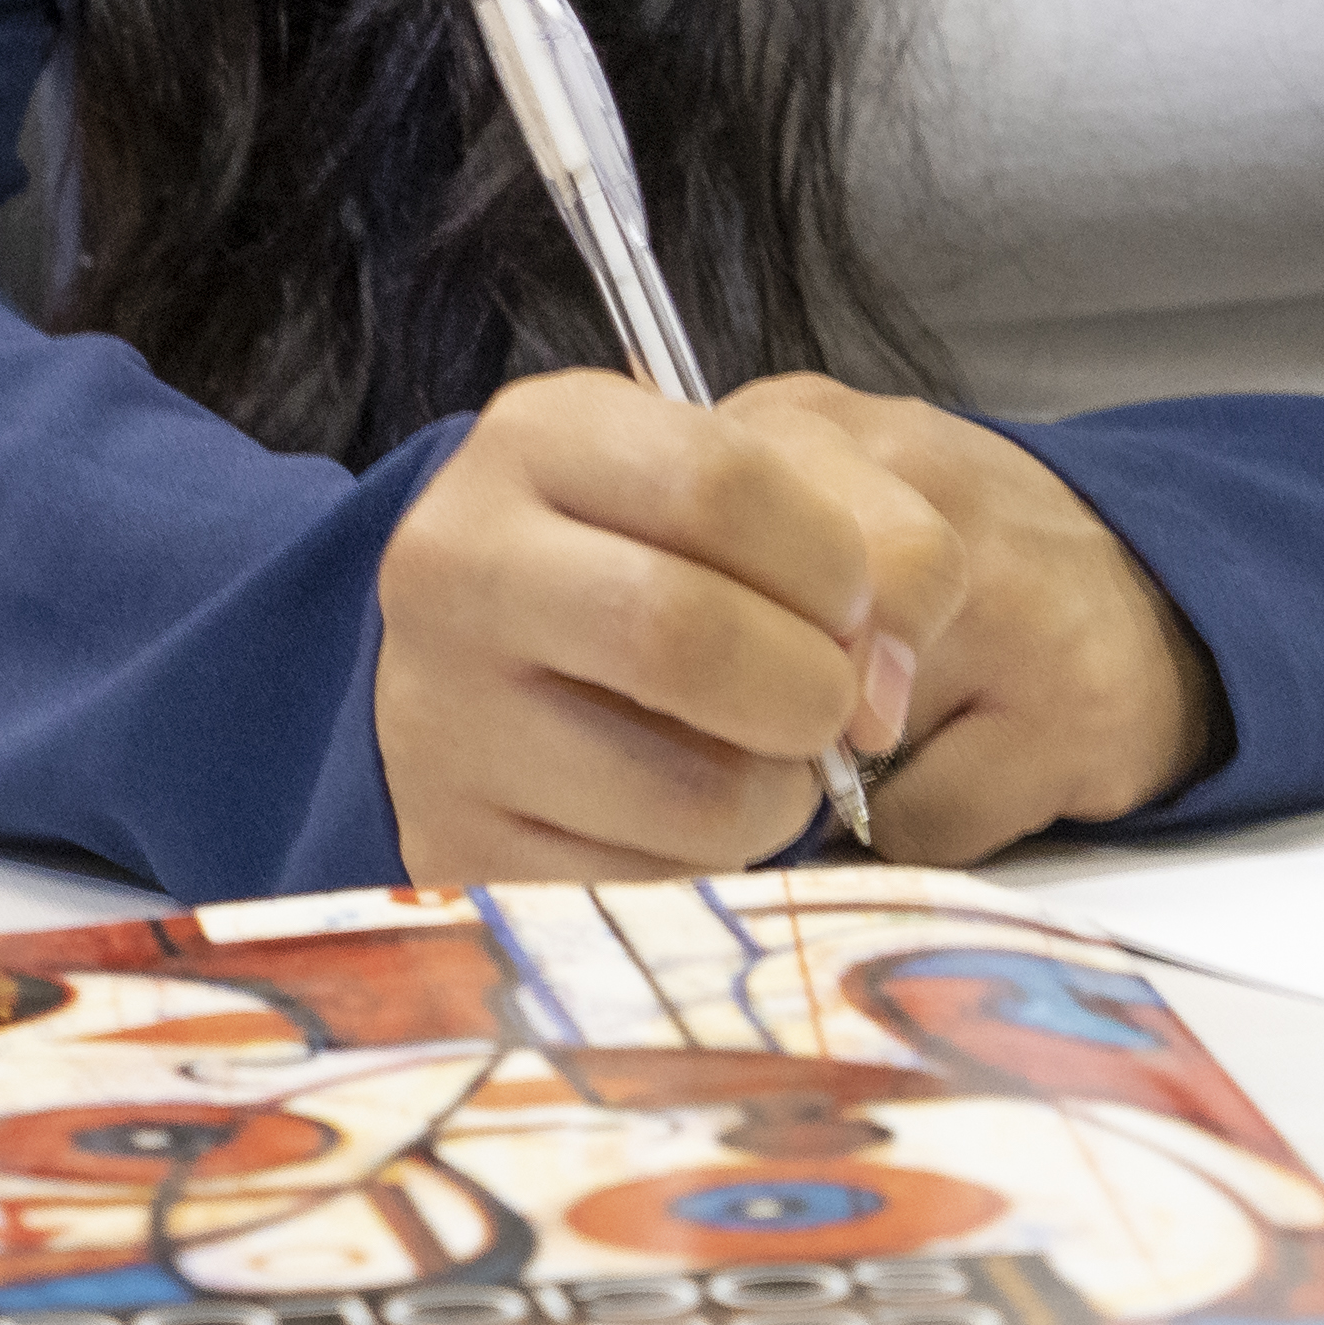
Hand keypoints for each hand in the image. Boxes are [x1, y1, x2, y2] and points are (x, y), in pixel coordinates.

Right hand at [368, 369, 1215, 884]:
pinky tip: (684, 807)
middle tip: (835, 704)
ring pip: (689, 792)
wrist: (472, 656)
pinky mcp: (454, 845)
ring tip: (759, 757)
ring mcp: (440, 713)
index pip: (721, 484)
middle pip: (683, 635)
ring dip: (778, 794)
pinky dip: (710, 861)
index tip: (856, 605)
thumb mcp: (741, 485)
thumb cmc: (643, 551)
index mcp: (539, 438)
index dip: (832, 561)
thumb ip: (864, 536)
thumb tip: (883, 691)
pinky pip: (651, 886)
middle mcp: (459, 565)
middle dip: (813, 688)